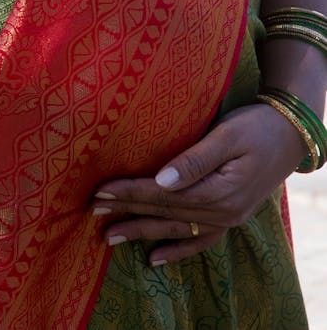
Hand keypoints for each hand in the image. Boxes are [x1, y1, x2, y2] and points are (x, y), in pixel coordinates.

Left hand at [91, 104, 306, 263]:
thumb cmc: (257, 126)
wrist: (291, 134)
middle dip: (127, 210)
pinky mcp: (230, 216)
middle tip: (93, 210)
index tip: (101, 190)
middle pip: (165, 212)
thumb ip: (195, 159)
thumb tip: (161, 179)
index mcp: (219, 190)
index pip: (163, 194)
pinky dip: (177, 251)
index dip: (131, 192)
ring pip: (176, 229)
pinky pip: (200, 241)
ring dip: (143, 232)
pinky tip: (154, 259)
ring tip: (111, 236)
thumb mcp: (228, 135)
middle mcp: (222, 212)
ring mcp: (227, 218)